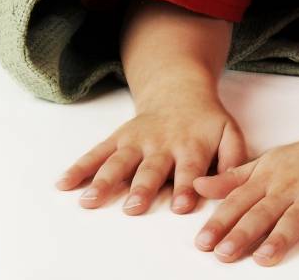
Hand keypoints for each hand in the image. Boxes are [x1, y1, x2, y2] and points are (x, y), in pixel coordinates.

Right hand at [57, 89, 246, 215]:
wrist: (180, 91)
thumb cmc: (206, 122)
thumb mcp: (229, 132)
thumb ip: (234, 157)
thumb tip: (234, 181)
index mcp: (192, 145)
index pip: (190, 169)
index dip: (186, 187)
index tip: (181, 206)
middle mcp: (162, 144)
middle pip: (151, 169)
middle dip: (143, 189)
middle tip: (134, 207)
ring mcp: (137, 141)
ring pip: (119, 162)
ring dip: (104, 180)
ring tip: (90, 200)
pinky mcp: (118, 138)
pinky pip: (96, 152)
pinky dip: (79, 167)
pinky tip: (64, 183)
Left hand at [192, 120, 298, 264]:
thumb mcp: (268, 163)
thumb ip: (233, 179)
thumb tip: (198, 185)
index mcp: (270, 178)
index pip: (240, 201)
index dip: (221, 222)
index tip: (203, 241)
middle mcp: (291, 186)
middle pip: (264, 212)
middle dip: (243, 233)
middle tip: (224, 253)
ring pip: (297, 217)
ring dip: (281, 237)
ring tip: (265, 257)